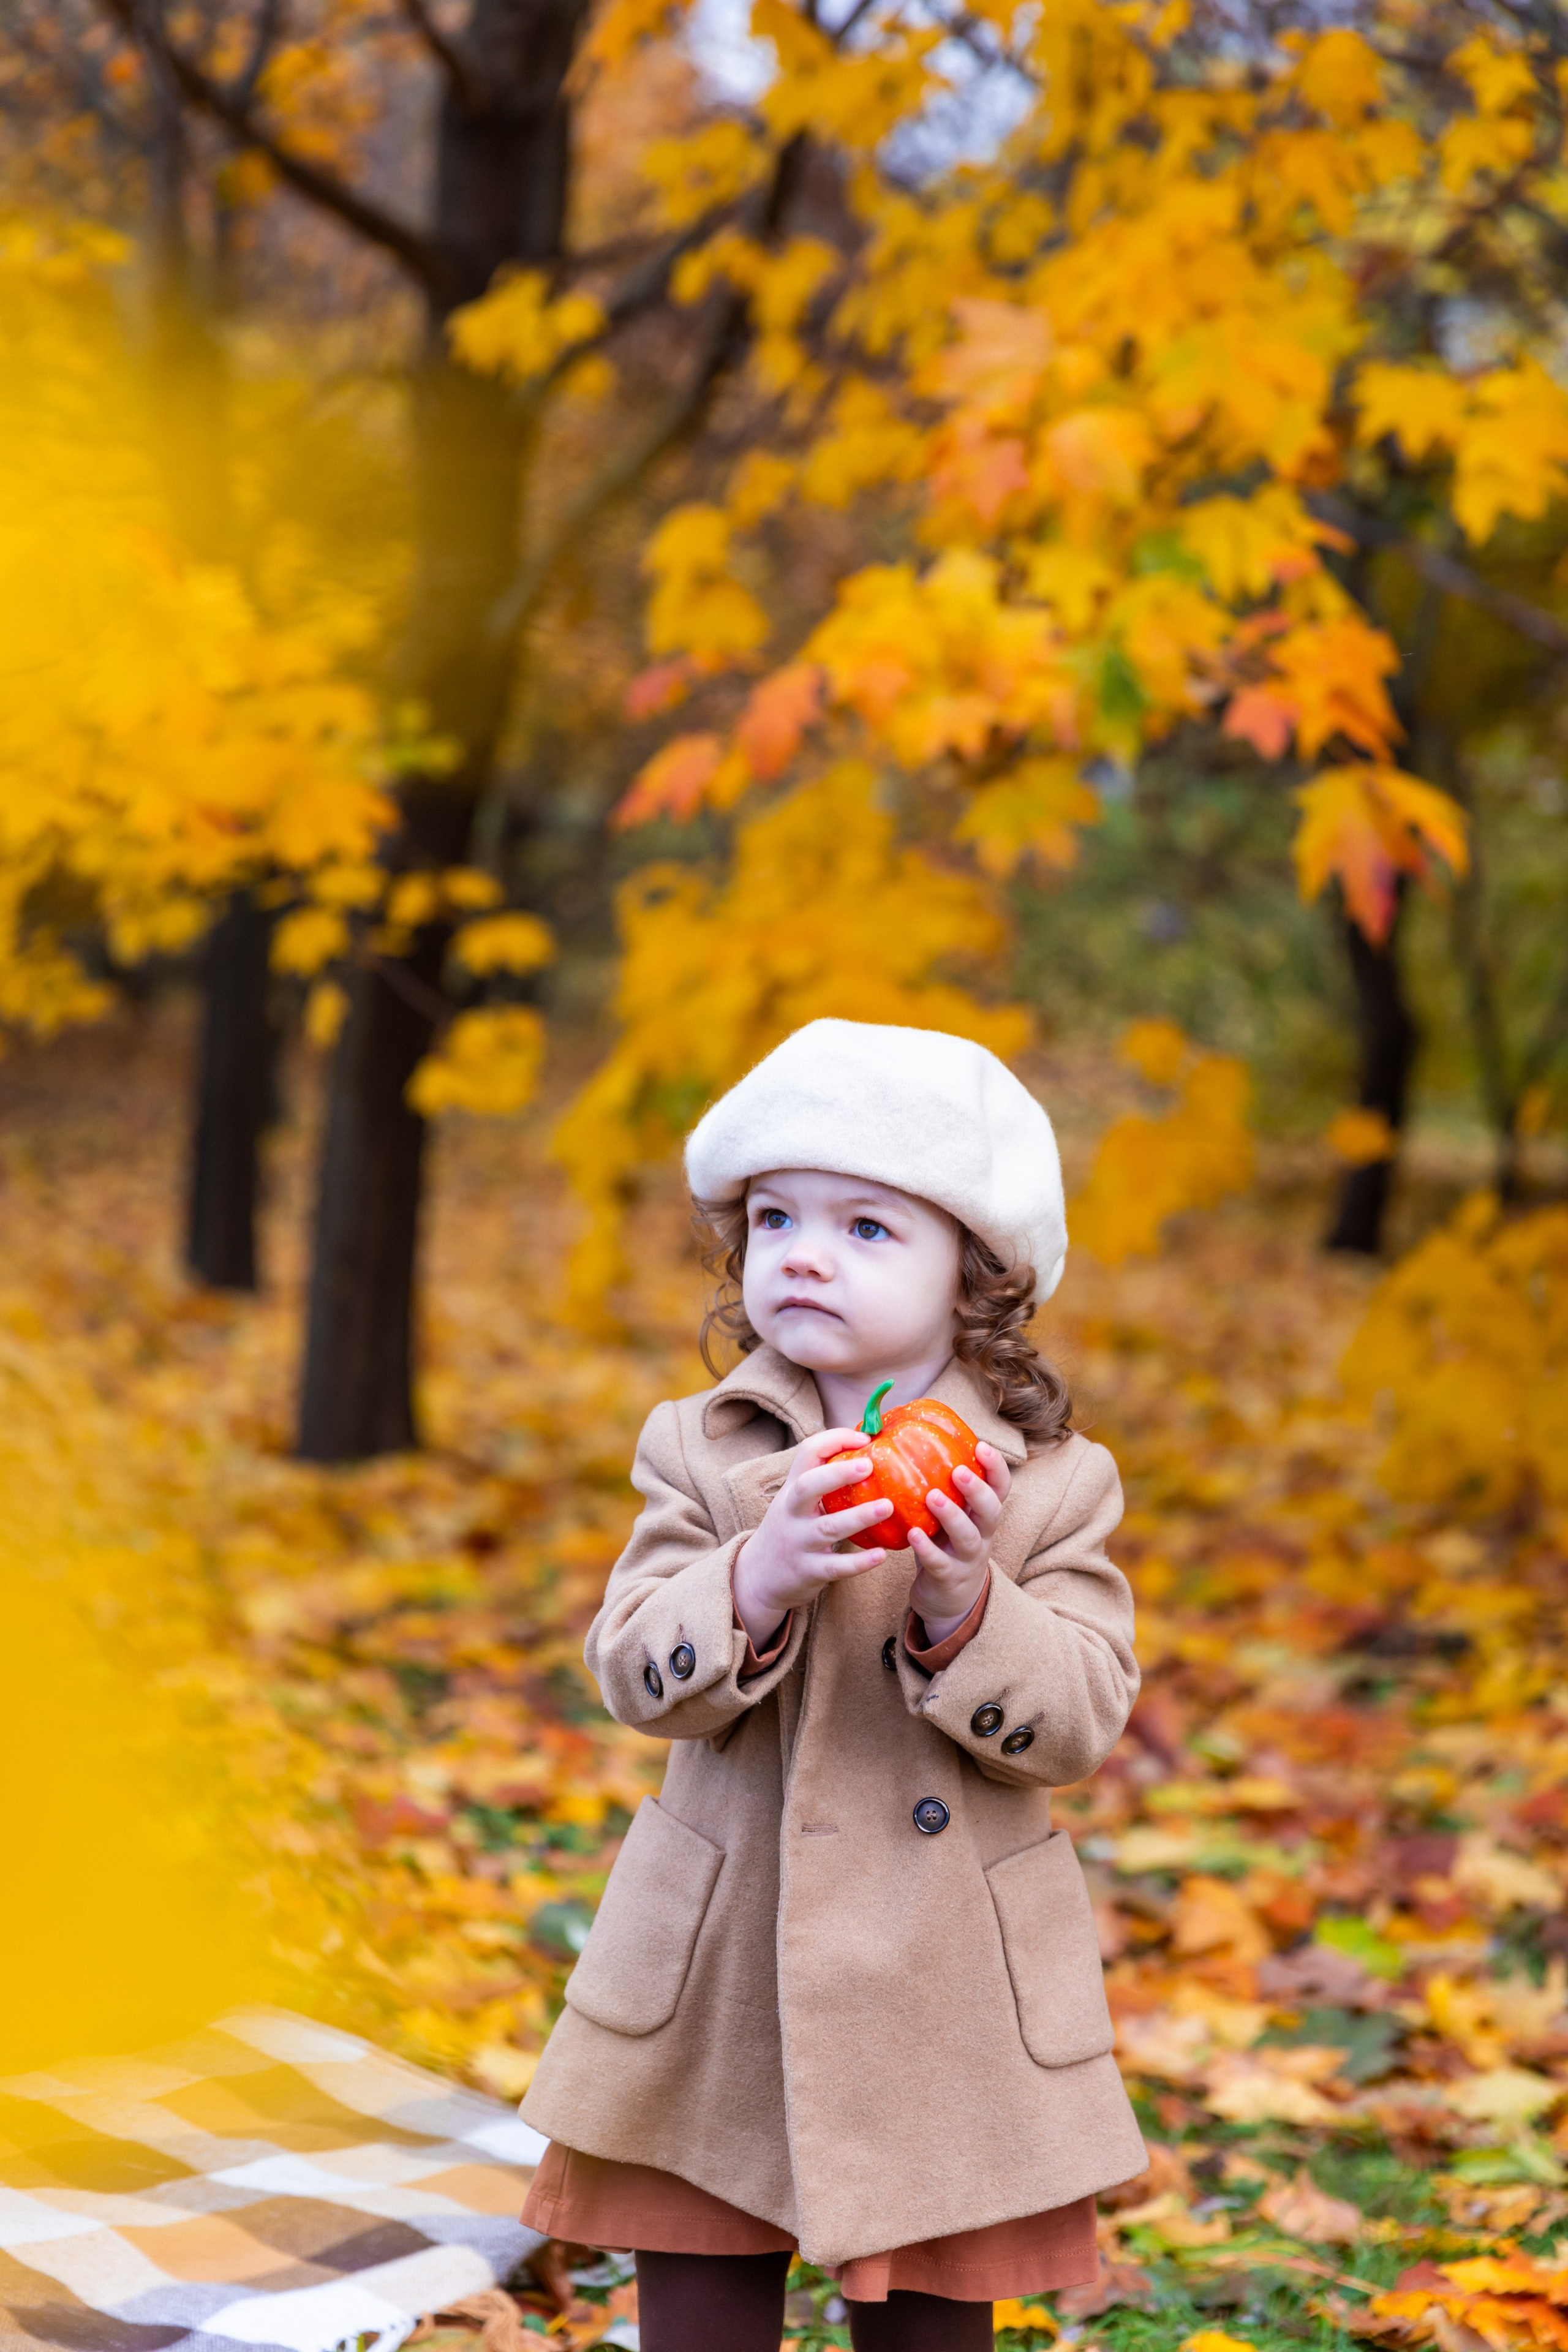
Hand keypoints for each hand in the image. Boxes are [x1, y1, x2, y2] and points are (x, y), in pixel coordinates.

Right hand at [732, 1428, 892, 1649]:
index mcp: (793, 1489)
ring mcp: (798, 1542)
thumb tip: (869, 1452)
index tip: (864, 1438)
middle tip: (869, 1465)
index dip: (835, 1440)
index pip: (807, 1453)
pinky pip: (835, 1566)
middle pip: (808, 1486)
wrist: (759, 1576)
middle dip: (837, 1473)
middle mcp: (792, 1512)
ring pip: (828, 1528)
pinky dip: (859, 1562)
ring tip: (887, 1507)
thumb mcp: (796, 1501)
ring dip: (859, 1516)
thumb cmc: (790, 1528)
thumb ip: (823, 1482)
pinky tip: (881, 1555)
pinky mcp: (808, 1570)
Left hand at [908, 1442, 1010, 1642]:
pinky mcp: (948, 1578)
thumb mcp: (950, 1516)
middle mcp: (981, 1535)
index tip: (982, 1446)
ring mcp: (967, 1559)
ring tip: (932, 1497)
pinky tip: (912, 1534)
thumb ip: (939, 1486)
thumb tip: (908, 1439)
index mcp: (982, 1515)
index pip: (1000, 1488)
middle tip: (958, 1470)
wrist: (950, 1601)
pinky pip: (940, 1563)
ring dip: (952, 1516)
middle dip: (977, 1489)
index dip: (996, 1467)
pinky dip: (927, 1549)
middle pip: (992, 1511)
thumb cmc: (945, 1545)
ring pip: (968, 1537)